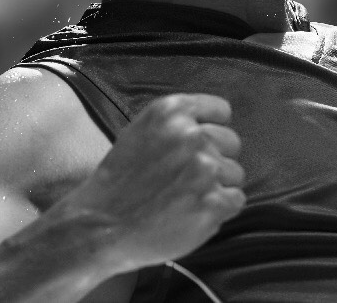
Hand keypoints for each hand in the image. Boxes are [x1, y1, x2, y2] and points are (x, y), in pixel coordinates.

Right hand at [51, 93, 244, 272]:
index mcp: (172, 111)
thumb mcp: (140, 132)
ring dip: (217, 187)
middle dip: (216, 160)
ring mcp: (205, 170)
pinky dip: (220, 210)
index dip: (212, 130)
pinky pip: (236, 200)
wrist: (100, 226)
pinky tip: (191, 214)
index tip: (198, 148)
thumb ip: (177, 124)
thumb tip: (214, 127)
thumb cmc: (120, 182)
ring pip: (235, 174)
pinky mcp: (213, 203)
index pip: (221, 111)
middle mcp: (192, 135)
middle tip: (186, 179)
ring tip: (185, 199)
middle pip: (232, 143)